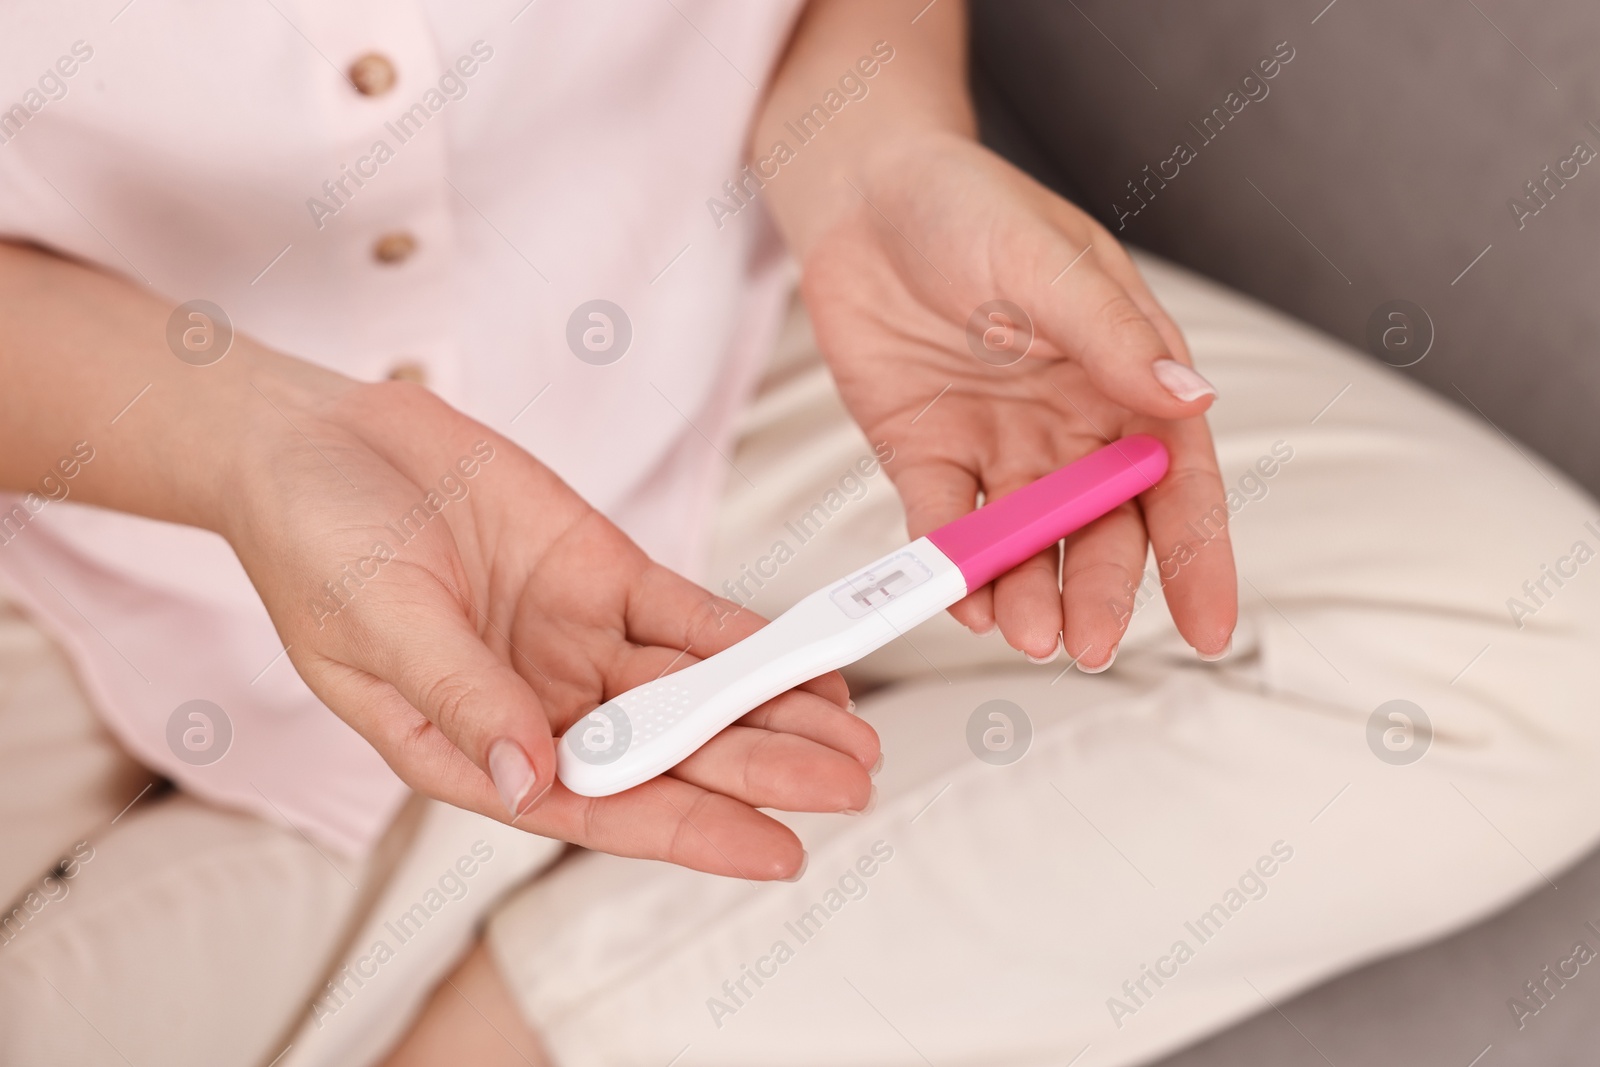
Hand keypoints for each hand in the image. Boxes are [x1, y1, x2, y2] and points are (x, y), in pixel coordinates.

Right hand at [223, 367, 876, 878]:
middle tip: (850, 784)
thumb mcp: (378, 624)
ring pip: (693, 689)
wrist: (320, 442)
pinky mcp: (602, 575)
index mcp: (478, 748)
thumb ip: (461, 697)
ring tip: (852, 733)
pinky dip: (745, 639)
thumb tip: (532, 779)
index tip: (776, 850)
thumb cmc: (315, 543)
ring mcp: (575, 641)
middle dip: (761, 770)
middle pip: (668, 752)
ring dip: (771, 710)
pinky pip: (688, 616)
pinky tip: (802, 660)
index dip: (692, 831)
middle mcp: (540, 706)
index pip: (600, 808)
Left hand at [802, 132, 1236, 666]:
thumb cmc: (969, 206)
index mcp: (1123, 375)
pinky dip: (954, 563)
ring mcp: (999, 446)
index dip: (1199, 556)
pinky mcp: (927, 455)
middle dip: (1101, 590)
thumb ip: (1112, 336)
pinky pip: (947, 523)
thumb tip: (1190, 399)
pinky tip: (964, 598)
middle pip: (1102, 528)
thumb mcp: (1048, 261)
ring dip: (1029, 590)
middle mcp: (1069, 424)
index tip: (1211, 630)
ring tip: (1024, 632)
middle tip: (1090, 644)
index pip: (1177, 478)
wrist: (862, 196)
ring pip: (1027, 540)